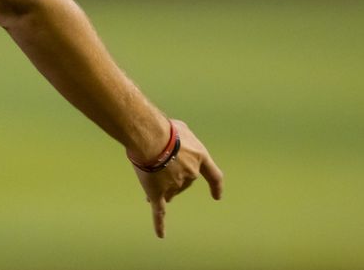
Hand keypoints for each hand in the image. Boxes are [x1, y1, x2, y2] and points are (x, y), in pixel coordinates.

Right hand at [131, 119, 222, 237]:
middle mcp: (191, 173)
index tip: (217, 196)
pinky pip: (160, 212)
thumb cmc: (165, 128)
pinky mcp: (159, 194)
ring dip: (160, 185)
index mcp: (200, 157)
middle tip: (158, 165)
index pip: (214, 175)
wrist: (150, 137)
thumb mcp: (182, 129)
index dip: (215, 186)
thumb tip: (177, 148)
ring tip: (147, 173)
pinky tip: (161, 235)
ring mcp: (175, 185)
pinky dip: (160, 224)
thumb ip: (184, 141)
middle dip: (172, 177)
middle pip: (183, 182)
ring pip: (168, 191)